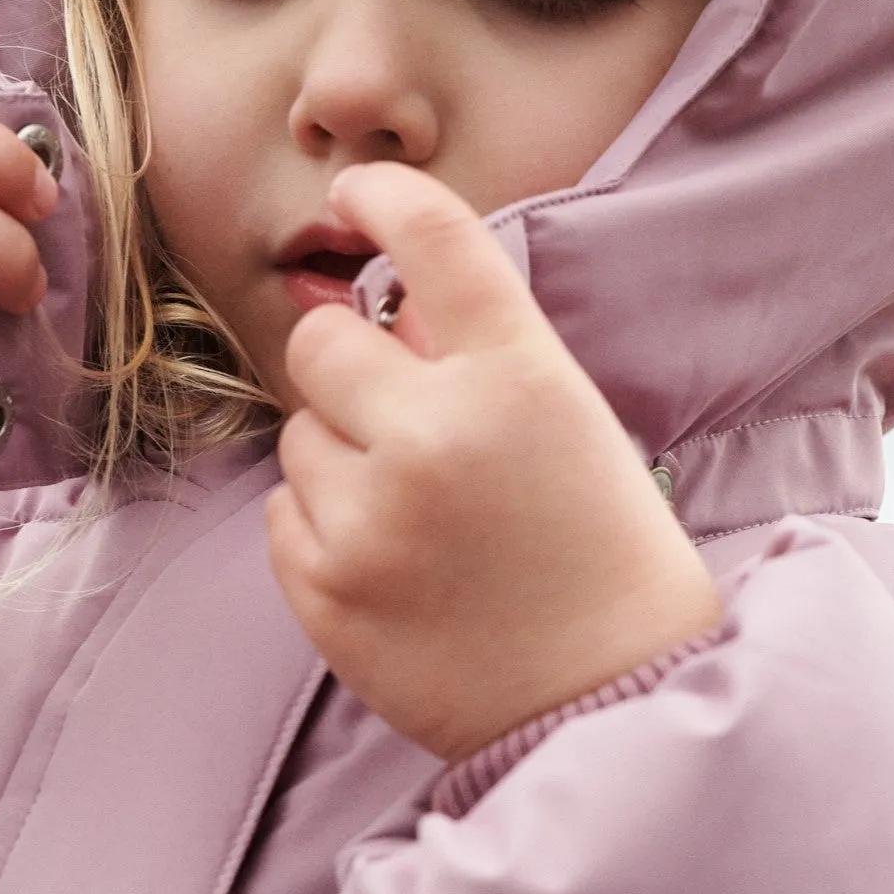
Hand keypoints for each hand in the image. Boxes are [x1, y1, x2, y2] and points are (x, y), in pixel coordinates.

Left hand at [266, 163, 720, 762]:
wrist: (610, 702)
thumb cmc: (599, 548)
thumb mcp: (567, 420)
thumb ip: (477, 350)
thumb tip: (393, 304)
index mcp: (518, 379)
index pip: (433, 238)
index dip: (383, 195)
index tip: (358, 192)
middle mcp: (436, 438)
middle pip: (320, 342)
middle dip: (350, 365)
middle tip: (401, 414)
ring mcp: (372, 522)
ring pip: (297, 435)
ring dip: (342, 457)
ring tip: (419, 514)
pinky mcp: (327, 595)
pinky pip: (283, 515)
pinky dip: (325, 529)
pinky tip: (394, 562)